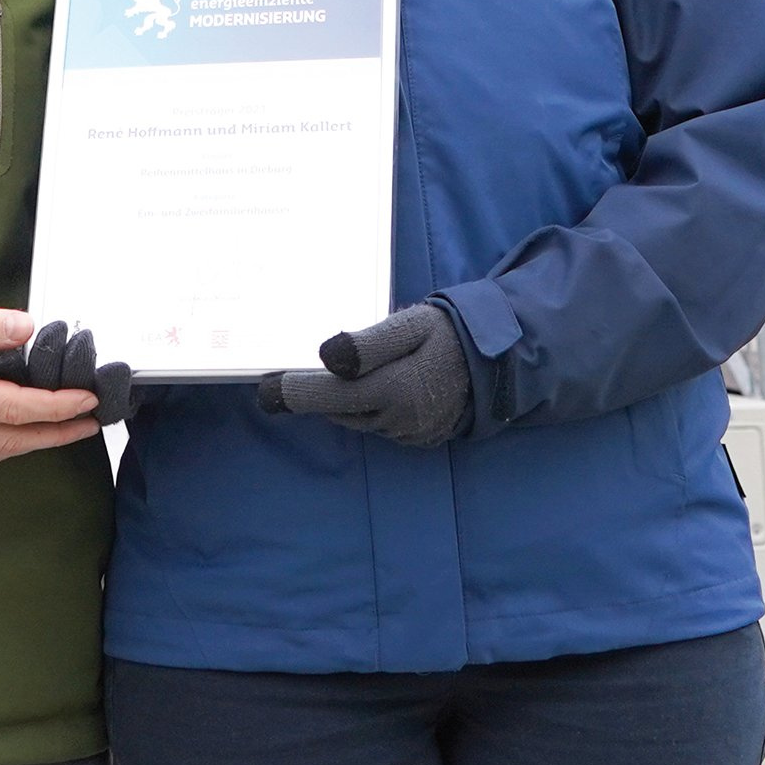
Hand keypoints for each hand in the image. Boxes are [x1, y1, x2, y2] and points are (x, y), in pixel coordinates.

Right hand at [0, 309, 99, 461]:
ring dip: (35, 441)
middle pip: (13, 438)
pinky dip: (9, 441)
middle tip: (89, 423)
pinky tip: (24, 430)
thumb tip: (26, 328)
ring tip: (65, 428)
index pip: (15, 408)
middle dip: (57, 433)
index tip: (87, 398)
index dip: (56, 406)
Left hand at [257, 304, 471, 447]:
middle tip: (290, 376)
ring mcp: (409, 434)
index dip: (293, 392)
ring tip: (337, 375)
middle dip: (316, 394)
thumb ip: (369, 343)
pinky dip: (369, 408)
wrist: (500, 360)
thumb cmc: (450, 333)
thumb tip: (327, 357)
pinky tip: (374, 387)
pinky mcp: (419, 439)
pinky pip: (380, 426)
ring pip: (357, 419)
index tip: (264, 388)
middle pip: (339, 410)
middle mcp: (397, 420)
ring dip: (344, 401)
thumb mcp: (410, 326)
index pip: (328, 395)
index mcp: (393, 391)